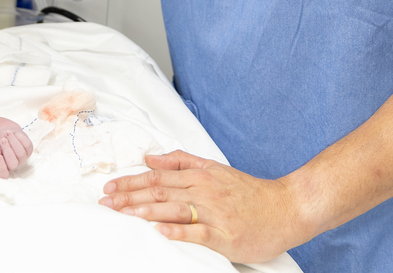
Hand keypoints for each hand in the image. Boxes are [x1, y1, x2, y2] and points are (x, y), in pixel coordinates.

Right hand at [0, 126, 32, 178]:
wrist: (4, 132)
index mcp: (2, 167)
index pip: (3, 174)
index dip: (1, 167)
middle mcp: (13, 165)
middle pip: (13, 164)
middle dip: (8, 150)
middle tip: (2, 140)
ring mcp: (22, 158)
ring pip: (21, 154)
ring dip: (13, 142)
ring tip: (7, 133)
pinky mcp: (29, 150)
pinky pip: (27, 145)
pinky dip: (20, 137)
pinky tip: (14, 133)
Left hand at [99, 150, 298, 263]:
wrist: (286, 208)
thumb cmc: (249, 192)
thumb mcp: (215, 168)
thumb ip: (182, 161)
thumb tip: (151, 158)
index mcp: (200, 176)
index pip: (157, 177)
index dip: (130, 182)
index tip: (109, 186)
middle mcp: (204, 191)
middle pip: (159, 192)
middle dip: (129, 197)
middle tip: (105, 201)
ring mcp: (214, 213)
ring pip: (173, 209)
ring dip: (144, 211)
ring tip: (122, 213)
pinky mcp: (225, 234)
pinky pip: (198, 232)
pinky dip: (178, 231)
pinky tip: (160, 231)